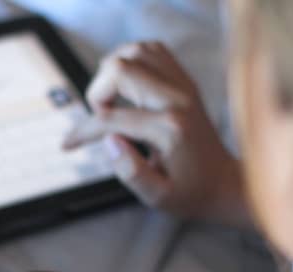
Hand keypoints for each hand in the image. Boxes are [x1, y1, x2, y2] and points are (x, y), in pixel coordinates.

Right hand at [63, 42, 247, 223]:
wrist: (224, 183)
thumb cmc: (190, 193)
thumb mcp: (157, 198)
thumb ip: (131, 172)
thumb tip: (109, 140)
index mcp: (168, 129)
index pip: (111, 118)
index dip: (82, 131)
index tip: (68, 144)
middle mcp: (177, 99)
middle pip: (120, 69)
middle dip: (97, 92)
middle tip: (100, 118)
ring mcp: (183, 85)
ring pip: (135, 51)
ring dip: (113, 72)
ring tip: (111, 101)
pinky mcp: (185, 81)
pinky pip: (152, 51)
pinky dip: (131, 61)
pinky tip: (126, 87)